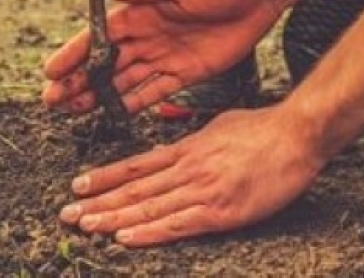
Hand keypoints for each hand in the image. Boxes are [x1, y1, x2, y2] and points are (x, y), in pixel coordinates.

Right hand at [42, 0, 281, 113]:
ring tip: (71, 110)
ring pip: (123, 80)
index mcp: (141, 10)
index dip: (74, 53)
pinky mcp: (185, 73)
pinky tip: (110, 114)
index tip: (51, 70)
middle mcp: (148, 35)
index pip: (99, 35)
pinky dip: (132, 103)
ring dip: (97, 94)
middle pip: (105, 63)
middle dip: (77, 80)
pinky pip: (153, 92)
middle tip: (51, 100)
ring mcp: (165, 55)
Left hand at [60, 105, 325, 245]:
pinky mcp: (220, 210)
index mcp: (188, 149)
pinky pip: (177, 224)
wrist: (297, 135)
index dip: (105, 177)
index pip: (136, 166)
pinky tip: (125, 238)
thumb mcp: (219, 126)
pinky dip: (149, 232)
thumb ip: (193, 141)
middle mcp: (188, 168)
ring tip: (85, 226)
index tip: (78, 186)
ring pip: (149, 208)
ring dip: (113, 219)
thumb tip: (171, 150)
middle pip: (135, 190)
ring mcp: (202, 189)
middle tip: (66, 214)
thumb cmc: (264, 130)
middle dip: (98, 202)